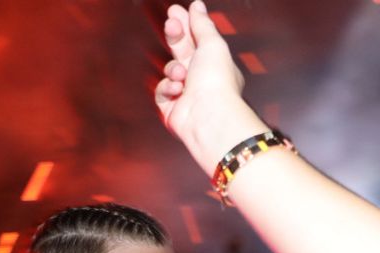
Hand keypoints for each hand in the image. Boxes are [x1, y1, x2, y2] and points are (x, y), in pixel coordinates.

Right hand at [155, 2, 246, 157]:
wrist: (209, 115)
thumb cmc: (217, 82)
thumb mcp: (213, 43)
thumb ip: (202, 24)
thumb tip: (197, 6)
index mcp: (216, 65)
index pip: (197, 40)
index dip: (186, 25)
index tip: (176, 12)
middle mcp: (202, 80)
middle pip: (181, 51)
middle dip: (175, 36)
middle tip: (171, 23)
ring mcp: (187, 94)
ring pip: (169, 70)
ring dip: (173, 68)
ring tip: (182, 73)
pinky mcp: (172, 109)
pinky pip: (162, 91)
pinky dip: (168, 88)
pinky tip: (178, 90)